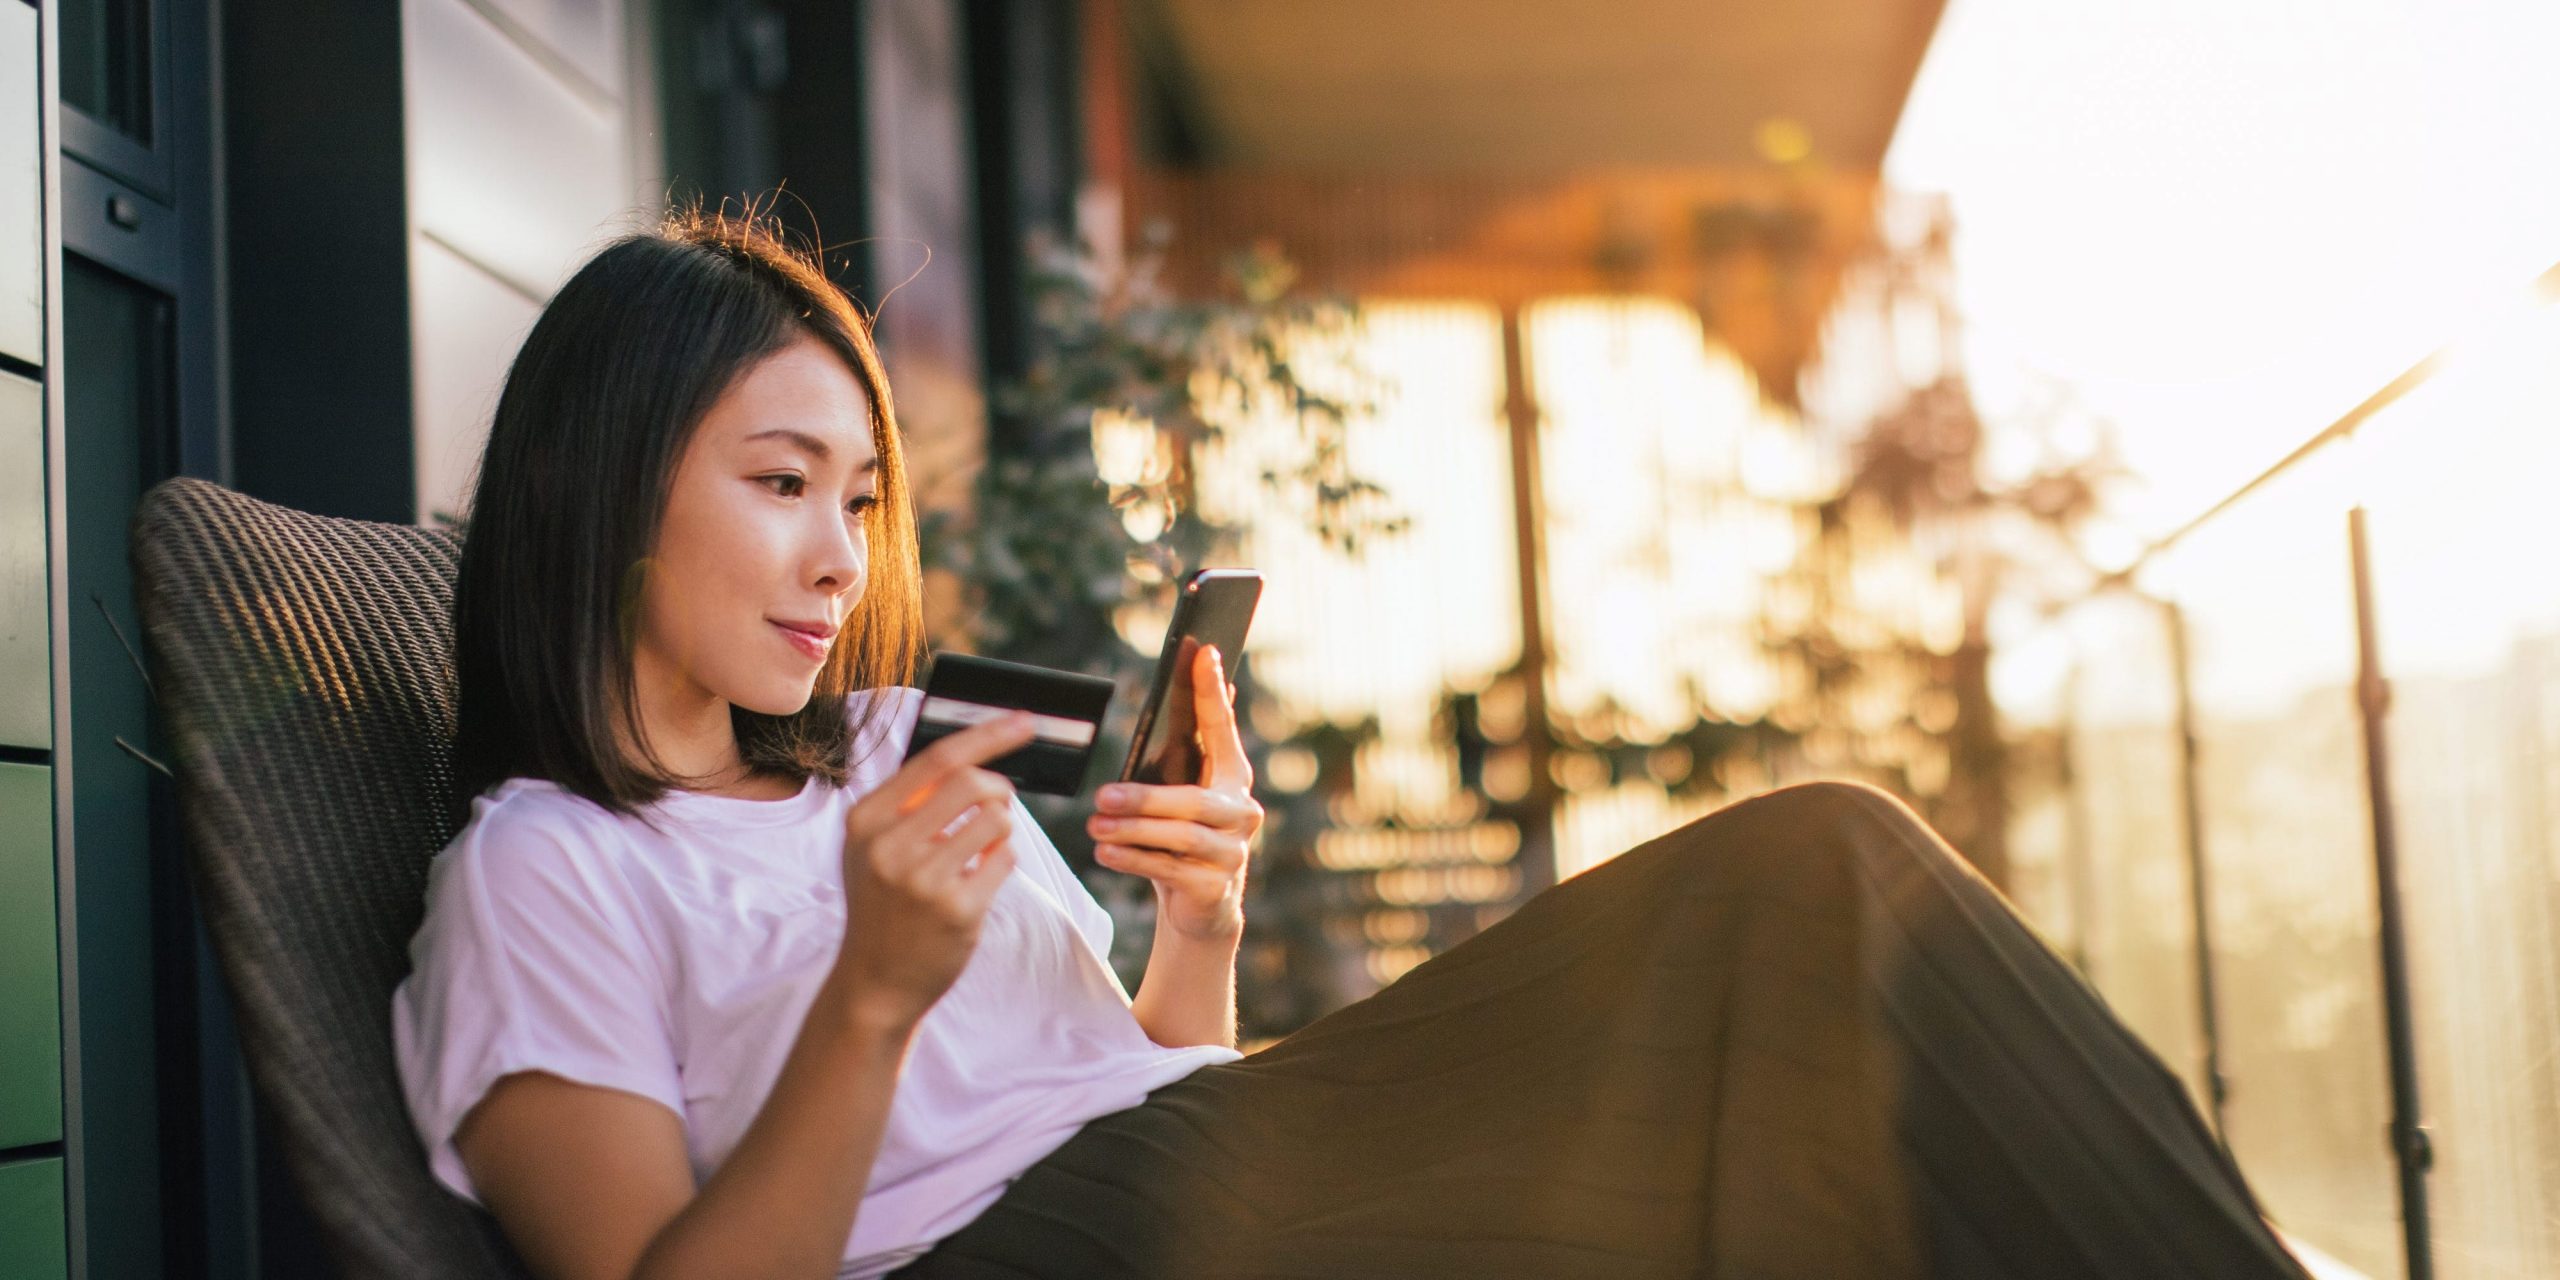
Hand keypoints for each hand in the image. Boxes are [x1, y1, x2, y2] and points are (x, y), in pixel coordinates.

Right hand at [834, 710, 1038, 1030]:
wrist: (875, 983)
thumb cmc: (884, 905)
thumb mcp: (873, 848)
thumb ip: (909, 803)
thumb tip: (973, 753)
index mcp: (866, 821)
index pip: (937, 760)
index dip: (987, 734)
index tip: (1024, 721)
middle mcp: (889, 847)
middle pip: (972, 783)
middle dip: (997, 789)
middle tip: (998, 805)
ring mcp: (923, 881)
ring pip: (996, 820)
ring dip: (1002, 828)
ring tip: (982, 849)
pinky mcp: (957, 910)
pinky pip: (1005, 860)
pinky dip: (1002, 861)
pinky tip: (979, 880)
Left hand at [1088, 644, 1260, 942]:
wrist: (1201, 908)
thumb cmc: (1182, 839)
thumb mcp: (1179, 796)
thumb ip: (1182, 756)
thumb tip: (1178, 699)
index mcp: (1233, 778)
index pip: (1223, 728)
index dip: (1213, 692)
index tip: (1204, 652)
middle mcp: (1242, 811)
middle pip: (1191, 800)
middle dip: (1143, 798)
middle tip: (1101, 795)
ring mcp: (1234, 852)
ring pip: (1179, 836)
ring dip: (1131, 830)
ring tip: (1095, 826)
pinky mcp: (1216, 886)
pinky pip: (1169, 869)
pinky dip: (1132, 860)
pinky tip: (1105, 853)